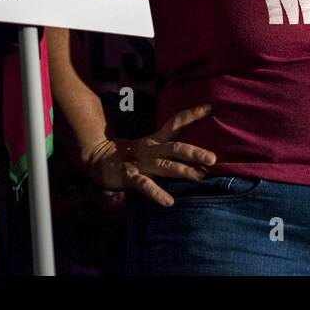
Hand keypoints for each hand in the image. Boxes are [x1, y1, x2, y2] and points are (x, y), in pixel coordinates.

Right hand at [85, 104, 216, 206]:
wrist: (96, 160)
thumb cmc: (128, 156)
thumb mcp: (148, 148)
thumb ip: (167, 150)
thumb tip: (195, 156)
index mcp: (154, 140)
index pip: (175, 123)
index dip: (191, 115)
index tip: (210, 108)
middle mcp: (149, 149)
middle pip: (174, 148)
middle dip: (194, 152)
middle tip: (213, 158)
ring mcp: (139, 163)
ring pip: (163, 165)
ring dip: (182, 170)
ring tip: (200, 176)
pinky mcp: (128, 177)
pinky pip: (144, 185)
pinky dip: (157, 193)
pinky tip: (169, 201)